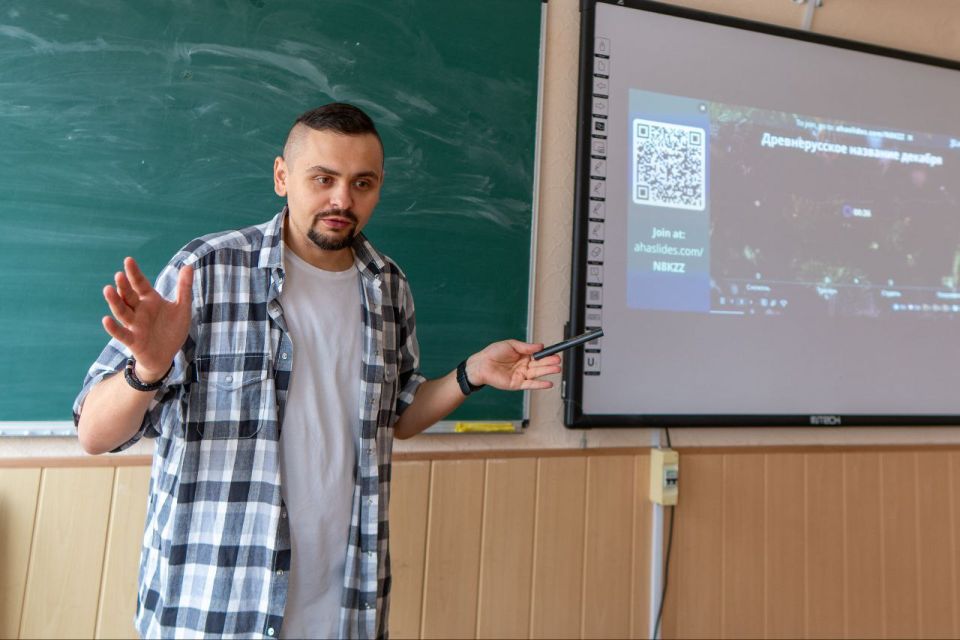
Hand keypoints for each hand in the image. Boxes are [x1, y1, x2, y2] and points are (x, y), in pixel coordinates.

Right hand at [102, 257, 193, 381]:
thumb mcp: (182, 308)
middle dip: (123, 286)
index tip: (128, 260)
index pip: (140, 284)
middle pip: (128, 296)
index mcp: (150, 300)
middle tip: (118, 275)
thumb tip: (189, 265)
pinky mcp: (133, 341)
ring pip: (122, 312)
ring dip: (115, 302)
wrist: (167, 355)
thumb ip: (184, 288)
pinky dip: (113, 328)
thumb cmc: (173, 330)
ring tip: (107, 289)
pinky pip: (121, 334)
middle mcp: (139, 311)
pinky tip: (106, 319)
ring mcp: (134, 325)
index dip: (134, 273)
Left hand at [466, 340, 561, 390]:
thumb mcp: (511, 345)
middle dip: (550, 363)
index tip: (555, 353)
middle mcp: (524, 366)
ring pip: (537, 374)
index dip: (547, 354)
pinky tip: (548, 383)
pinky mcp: (517, 384)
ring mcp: (521, 375)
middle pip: (540, 364)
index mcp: (523, 355)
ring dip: (547, 372)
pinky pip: (530, 385)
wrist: (481, 364)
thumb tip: (541, 346)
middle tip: (558, 361)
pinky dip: (540, 385)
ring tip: (557, 369)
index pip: (538, 355)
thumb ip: (526, 347)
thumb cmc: (493, 353)